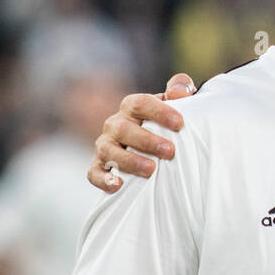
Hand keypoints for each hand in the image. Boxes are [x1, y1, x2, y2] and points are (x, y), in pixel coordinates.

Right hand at [86, 73, 196, 192]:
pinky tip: (118, 185)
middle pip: (123, 128)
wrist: (153, 146)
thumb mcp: (177, 103)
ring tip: (151, 169)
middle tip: (170, 151)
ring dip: (129, 160)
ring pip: (108, 150)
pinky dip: (103, 179)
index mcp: (132, 107)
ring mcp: (105, 145)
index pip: (140, 103)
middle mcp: (116, 124)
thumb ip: (181, 89)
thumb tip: (179, 91)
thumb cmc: (167, 123)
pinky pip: (94, 172)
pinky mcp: (99, 165)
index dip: (159, 112)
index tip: (179, 123)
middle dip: (147, 141)